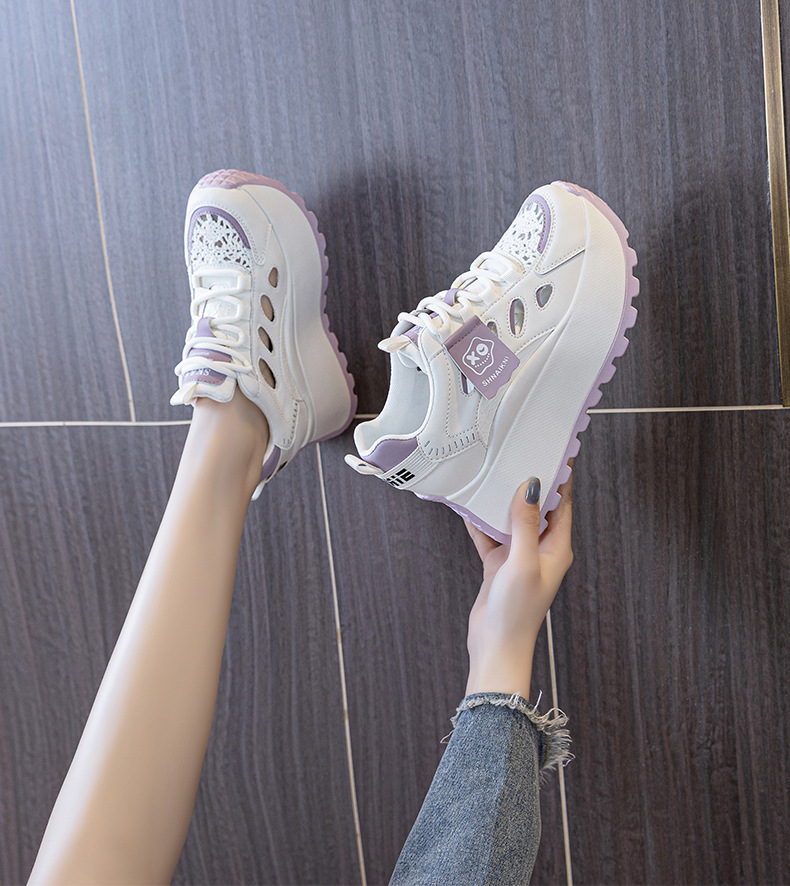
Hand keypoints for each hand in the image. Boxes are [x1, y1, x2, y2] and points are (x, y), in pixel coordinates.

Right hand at [464, 465, 573, 696]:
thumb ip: (526, 523)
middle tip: (517, 455)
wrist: (497, 646)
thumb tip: (531, 486)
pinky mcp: (499, 564)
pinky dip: (479, 522)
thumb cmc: (518, 611)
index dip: (560, 478)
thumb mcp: (523, 561)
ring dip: (501, 501)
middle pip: (536, 508)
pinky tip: (468, 506)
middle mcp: (540, 549)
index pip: (562, 504)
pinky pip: (489, 536)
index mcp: (556, 548)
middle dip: (528, 484)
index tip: (554, 451)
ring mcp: (518, 556)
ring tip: (491, 474)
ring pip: (511, 520)